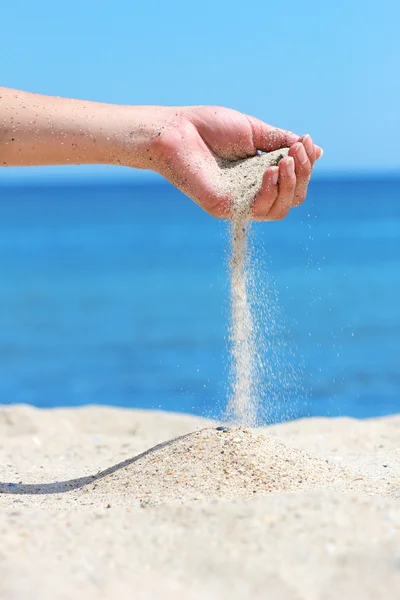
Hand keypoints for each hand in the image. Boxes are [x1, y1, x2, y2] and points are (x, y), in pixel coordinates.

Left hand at [136, 106, 322, 220]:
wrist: (175, 131)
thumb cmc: (209, 128)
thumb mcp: (254, 131)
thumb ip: (281, 143)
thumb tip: (316, 150)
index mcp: (260, 173)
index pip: (294, 180)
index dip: (306, 164)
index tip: (307, 141)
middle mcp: (252, 191)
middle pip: (293, 197)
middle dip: (303, 174)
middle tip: (296, 151)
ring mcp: (240, 202)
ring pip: (281, 208)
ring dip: (291, 184)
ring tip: (286, 160)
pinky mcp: (226, 209)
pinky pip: (259, 211)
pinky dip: (271, 192)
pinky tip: (271, 171)